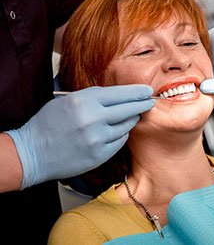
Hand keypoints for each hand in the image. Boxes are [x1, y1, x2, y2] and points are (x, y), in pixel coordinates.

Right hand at [6, 85, 154, 188]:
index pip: (120, 93)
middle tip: (150, 102)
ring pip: (126, 126)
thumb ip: (93, 97)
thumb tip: (119, 95)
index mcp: (83, 101)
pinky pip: (120, 141)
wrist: (32, 153)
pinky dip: (121, 135)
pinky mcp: (99, 154)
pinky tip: (116, 132)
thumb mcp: (68, 101)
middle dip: (142, 104)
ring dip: (131, 120)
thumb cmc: (49, 124)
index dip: (137, 92)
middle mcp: (93, 119)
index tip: (147, 90)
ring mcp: (97, 138)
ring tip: (131, 116)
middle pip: (129, 109)